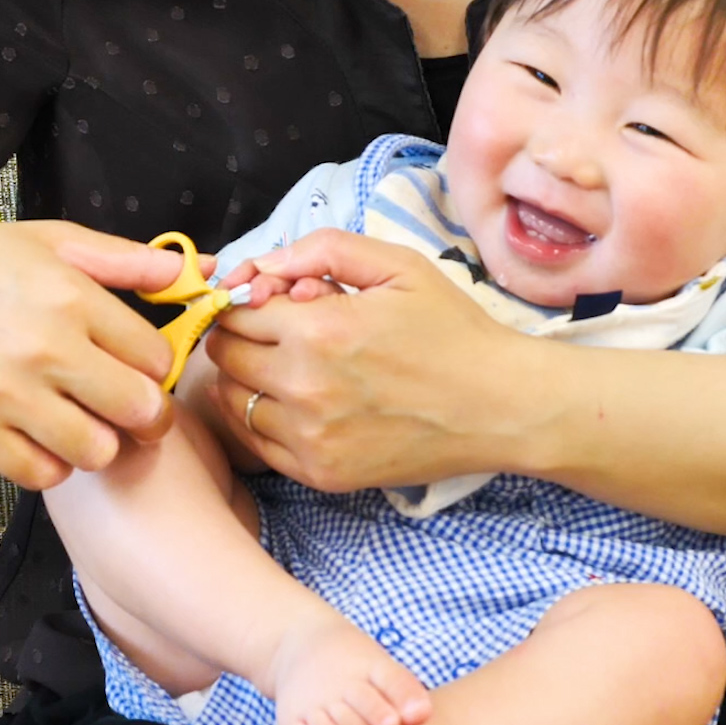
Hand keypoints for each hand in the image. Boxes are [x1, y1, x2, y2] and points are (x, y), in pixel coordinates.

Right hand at [0, 220, 184, 488]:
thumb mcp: (56, 243)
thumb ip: (131, 261)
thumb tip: (195, 274)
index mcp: (72, 299)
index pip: (157, 359)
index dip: (160, 369)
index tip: (145, 369)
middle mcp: (43, 346)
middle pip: (140, 410)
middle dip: (148, 415)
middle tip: (133, 408)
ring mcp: (5, 390)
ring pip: (97, 450)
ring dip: (101, 442)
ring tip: (85, 419)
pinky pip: (41, 474)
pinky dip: (52, 464)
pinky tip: (46, 436)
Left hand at [206, 229, 536, 491]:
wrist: (499, 406)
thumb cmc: (453, 331)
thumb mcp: (400, 266)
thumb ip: (324, 250)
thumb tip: (260, 266)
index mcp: (319, 329)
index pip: (236, 312)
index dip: (248, 300)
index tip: (271, 301)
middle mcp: (305, 387)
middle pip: (226, 356)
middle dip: (243, 336)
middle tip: (282, 332)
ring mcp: (311, 438)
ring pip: (232, 402)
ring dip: (247, 379)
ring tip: (289, 367)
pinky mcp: (322, 474)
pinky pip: (257, 445)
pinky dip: (261, 421)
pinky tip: (295, 404)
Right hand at [270, 613, 430, 724]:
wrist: (300, 643)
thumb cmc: (353, 664)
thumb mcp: (381, 666)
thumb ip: (405, 692)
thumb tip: (422, 717)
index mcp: (368, 667)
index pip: (386, 685)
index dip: (391, 705)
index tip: (393, 723)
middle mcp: (337, 683)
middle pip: (359, 712)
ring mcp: (311, 701)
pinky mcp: (291, 718)